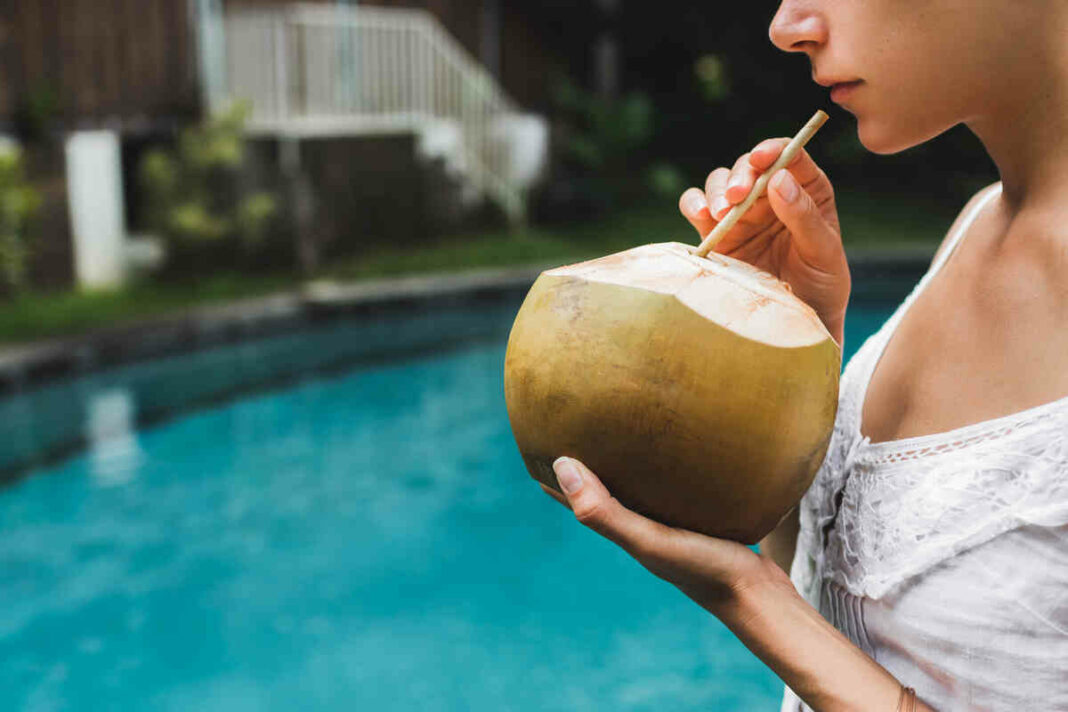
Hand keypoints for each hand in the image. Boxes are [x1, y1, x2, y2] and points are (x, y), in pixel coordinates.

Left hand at [542, 457, 794, 615]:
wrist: (759, 596)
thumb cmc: (701, 568)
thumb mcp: (647, 539)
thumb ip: (604, 510)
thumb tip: (561, 466)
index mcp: (624, 531)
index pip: (577, 498)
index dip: (556, 474)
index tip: (537, 442)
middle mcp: (644, 527)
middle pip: (604, 490)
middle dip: (588, 463)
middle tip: (577, 426)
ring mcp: (674, 525)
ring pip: (639, 487)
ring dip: (626, 463)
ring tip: (623, 432)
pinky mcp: (703, 519)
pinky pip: (675, 488)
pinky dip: (666, 469)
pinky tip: (682, 452)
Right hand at [678, 139, 850, 344]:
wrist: (796, 326)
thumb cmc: (821, 286)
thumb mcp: (823, 252)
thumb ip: (804, 216)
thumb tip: (778, 178)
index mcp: (806, 190)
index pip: (790, 156)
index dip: (774, 149)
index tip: (763, 158)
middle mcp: (771, 196)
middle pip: (749, 167)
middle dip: (741, 175)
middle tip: (738, 195)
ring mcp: (741, 214)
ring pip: (720, 183)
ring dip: (718, 191)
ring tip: (722, 212)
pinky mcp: (716, 235)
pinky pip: (697, 208)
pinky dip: (694, 204)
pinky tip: (701, 215)